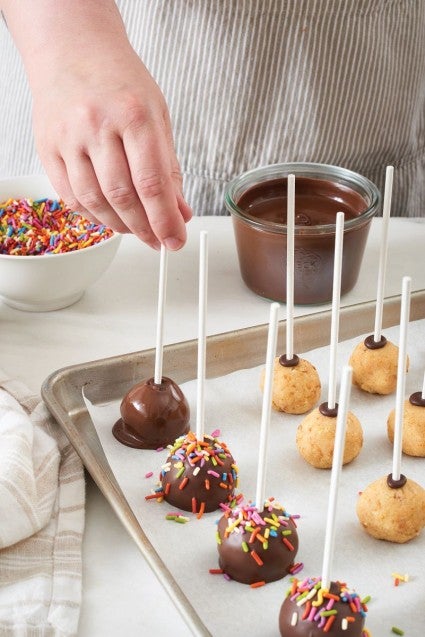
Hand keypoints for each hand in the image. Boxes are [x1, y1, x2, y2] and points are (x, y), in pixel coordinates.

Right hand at [31, 48, 191, 249]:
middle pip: (123, 196)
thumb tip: (179, 211)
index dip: (165, 220)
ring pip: (94, 201)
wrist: (72, 48)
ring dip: (119, 225)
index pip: (152, 183)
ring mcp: (68, 137)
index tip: (175, 240)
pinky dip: (93, 214)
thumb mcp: (157, 116)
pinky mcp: (48, 147)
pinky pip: (70, 196)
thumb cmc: (120, 81)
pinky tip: (108, 216)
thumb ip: (168, 167)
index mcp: (134, 114)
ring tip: (135, 228)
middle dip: (144, 228)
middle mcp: (98, 125)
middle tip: (158, 240)